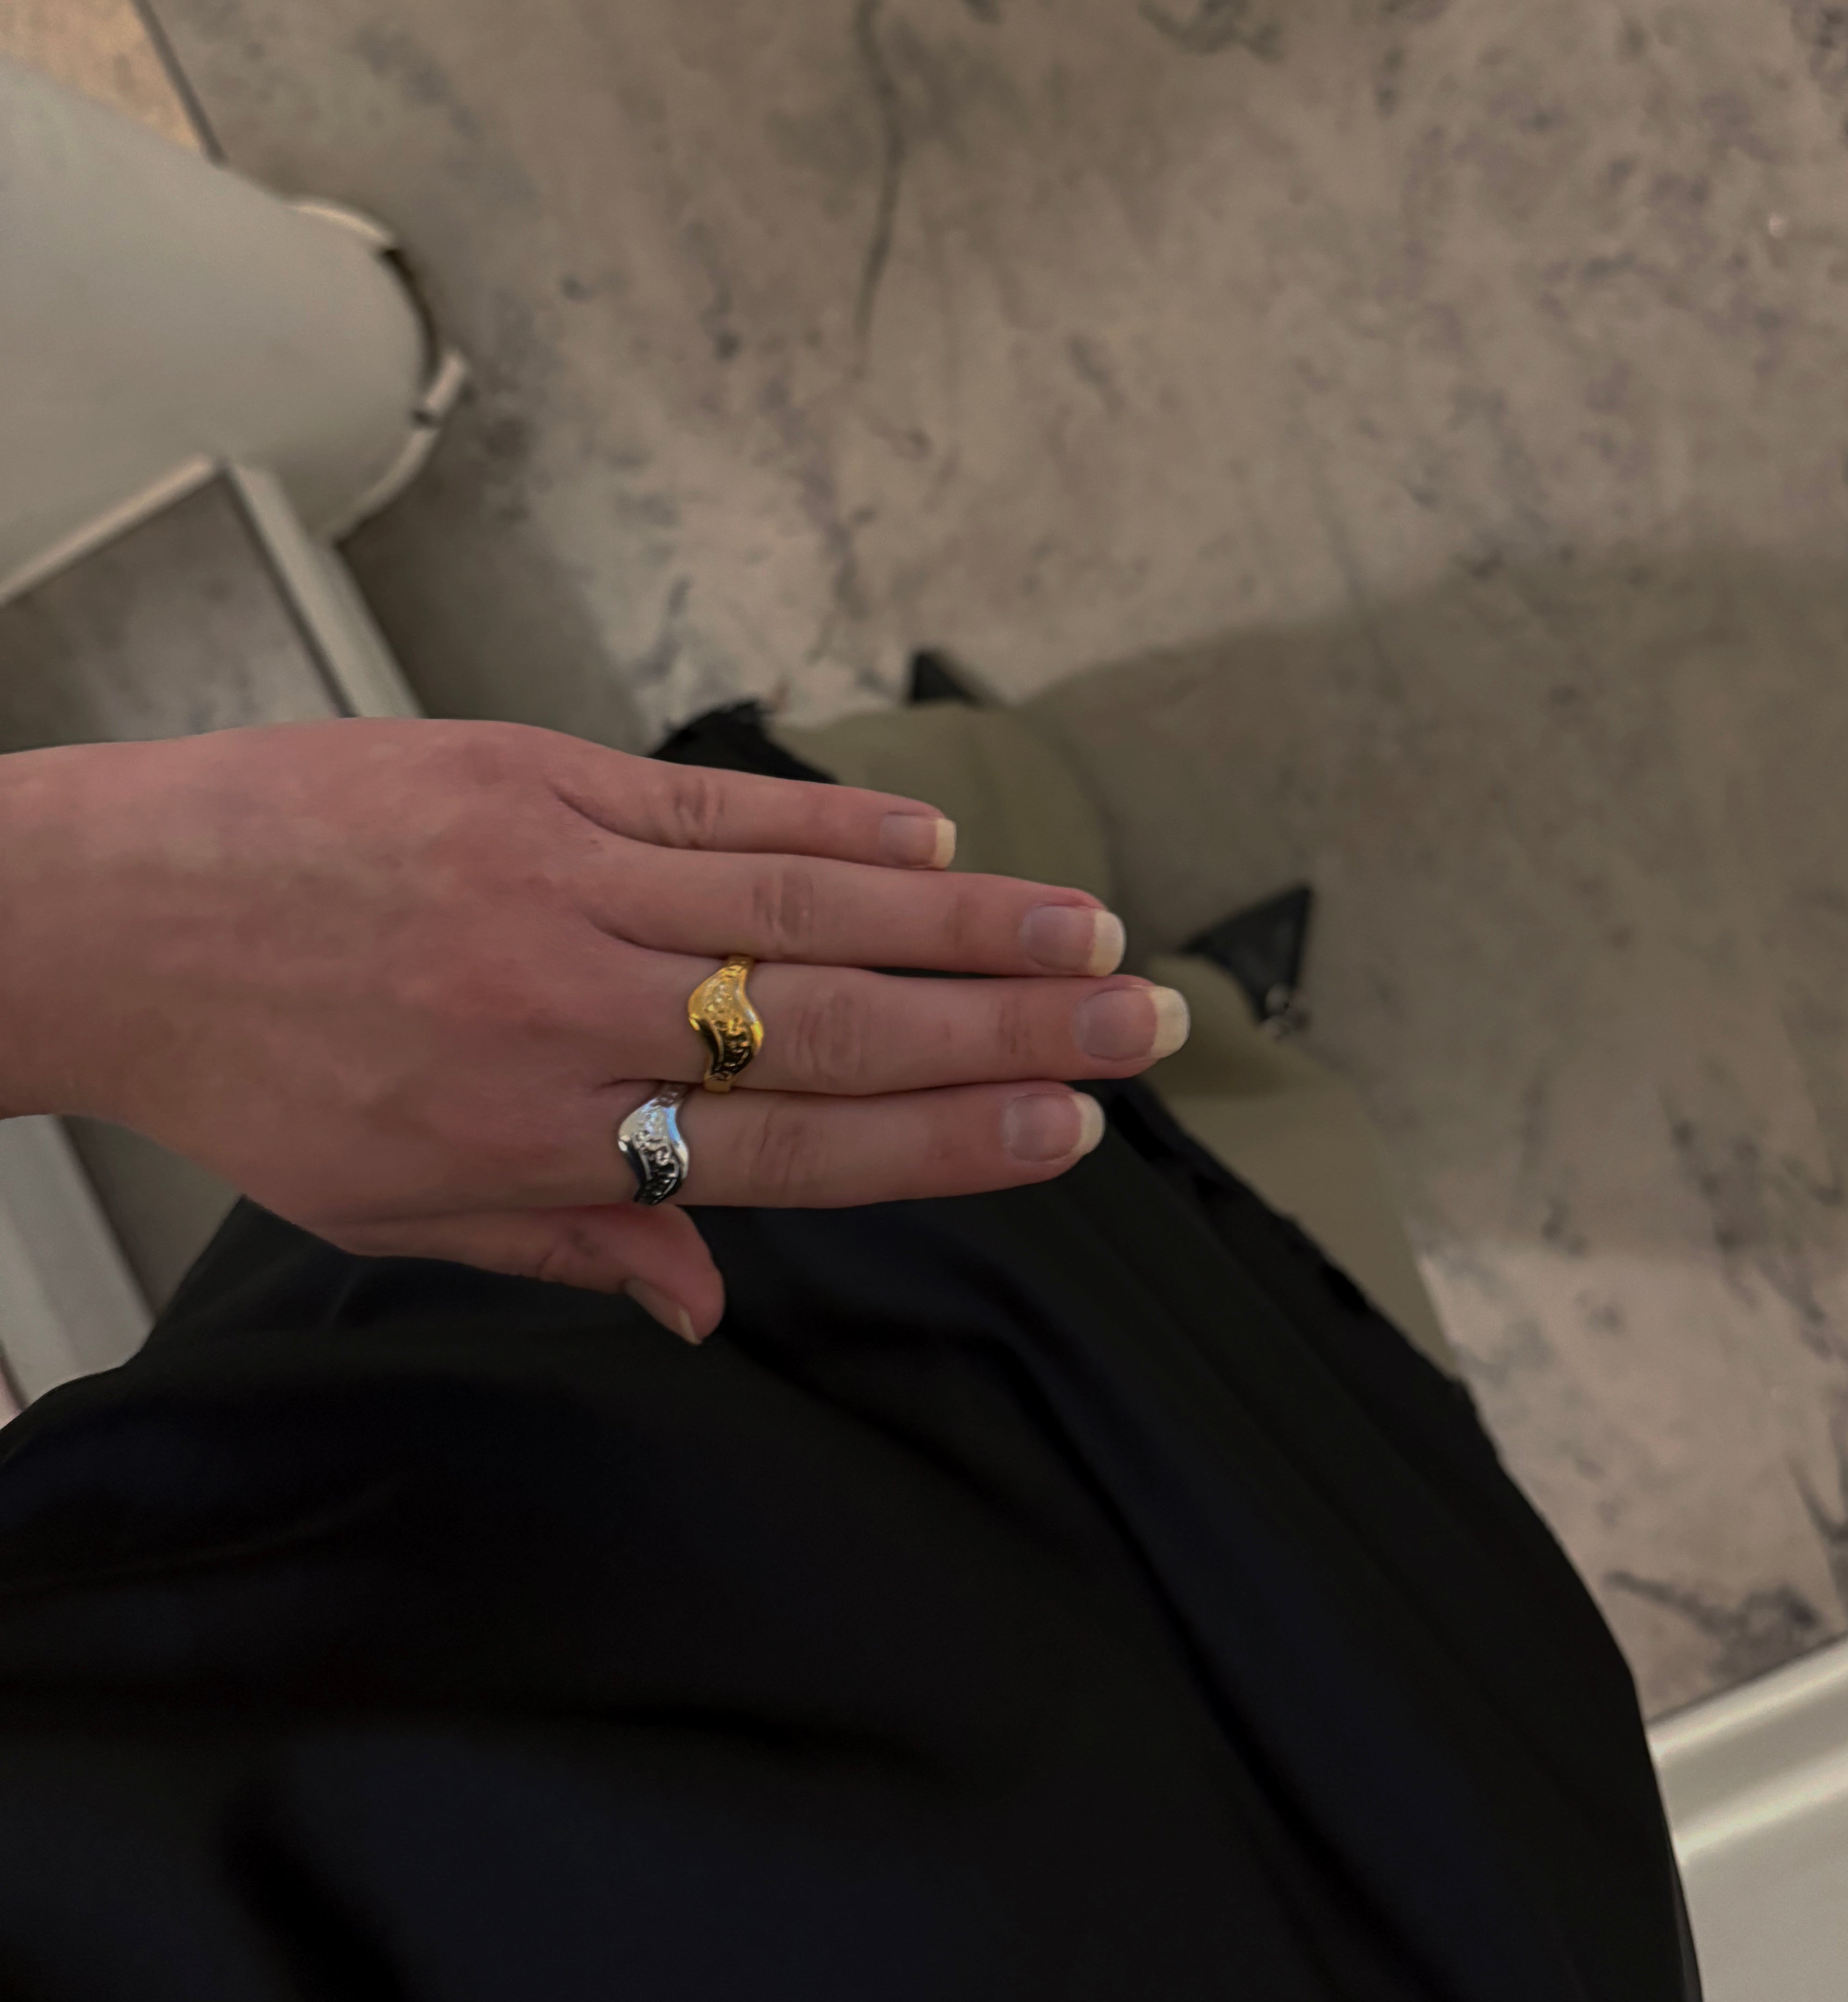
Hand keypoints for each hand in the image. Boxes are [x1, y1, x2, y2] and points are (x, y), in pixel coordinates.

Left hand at [0, 721, 1187, 1338]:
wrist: (107, 914)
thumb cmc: (253, 1069)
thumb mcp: (397, 1208)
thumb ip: (574, 1246)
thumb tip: (708, 1307)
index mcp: (548, 1133)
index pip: (797, 1147)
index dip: (945, 1138)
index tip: (1063, 1128)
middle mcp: (575, 1008)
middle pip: (836, 1023)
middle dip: (1010, 1027)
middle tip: (1141, 1025)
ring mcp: (562, 877)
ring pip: (804, 906)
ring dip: (965, 919)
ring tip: (1086, 932)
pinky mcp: (535, 777)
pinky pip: (714, 806)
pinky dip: (837, 821)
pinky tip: (939, 836)